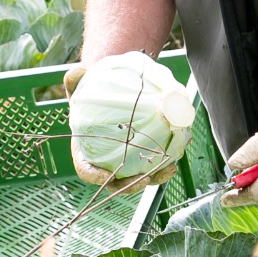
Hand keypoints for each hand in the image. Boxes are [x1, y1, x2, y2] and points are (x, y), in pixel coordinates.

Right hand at [65, 62, 179, 193]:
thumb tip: (76, 71)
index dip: (96, 177)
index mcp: (86, 153)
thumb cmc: (91, 95)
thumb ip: (74, 81)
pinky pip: (155, 161)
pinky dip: (168, 157)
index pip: (88, 171)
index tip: (108, 177)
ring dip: (156, 176)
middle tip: (145, 178)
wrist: (111, 94)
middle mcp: (106, 162)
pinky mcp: (143, 155)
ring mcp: (126, 162)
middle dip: (132, 184)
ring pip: (140, 176)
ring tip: (170, 168)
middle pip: (117, 182)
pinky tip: (182, 145)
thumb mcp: (80, 88)